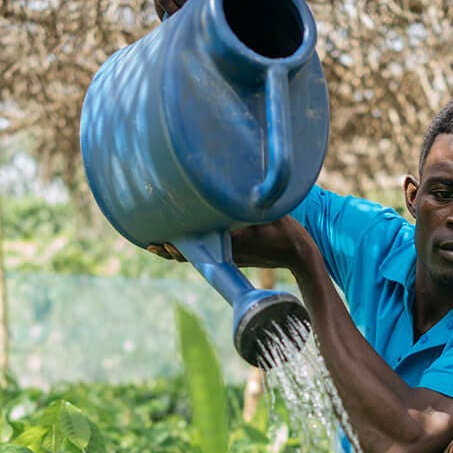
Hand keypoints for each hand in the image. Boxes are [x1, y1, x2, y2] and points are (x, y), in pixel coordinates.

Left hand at [146, 217, 313, 271]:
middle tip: (151, 244)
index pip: (197, 251)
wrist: (300, 255)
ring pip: (200, 256)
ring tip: (160, 245)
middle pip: (192, 256)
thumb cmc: (287, 234)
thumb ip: (248, 207)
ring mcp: (232, 257)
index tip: (161, 243)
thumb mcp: (269, 217)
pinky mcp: (237, 255)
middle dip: (171, 250)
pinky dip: (196, 249)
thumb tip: (228, 195)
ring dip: (181, 251)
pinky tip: (187, 240)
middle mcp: (228, 255)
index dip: (176, 248)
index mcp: (231, 247)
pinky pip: (211, 253)